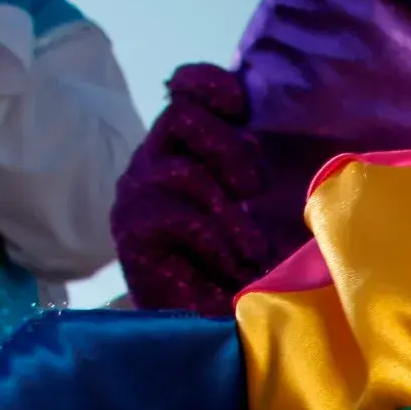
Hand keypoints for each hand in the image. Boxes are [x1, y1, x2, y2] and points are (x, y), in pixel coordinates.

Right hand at [110, 64, 269, 314]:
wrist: (210, 325)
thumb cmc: (242, 264)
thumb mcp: (260, 206)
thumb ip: (256, 167)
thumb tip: (280, 129)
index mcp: (183, 146)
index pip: (184, 89)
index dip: (210, 85)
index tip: (241, 107)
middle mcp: (153, 161)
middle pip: (182, 116)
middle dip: (229, 149)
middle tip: (254, 190)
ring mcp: (136, 193)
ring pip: (184, 171)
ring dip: (229, 213)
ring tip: (249, 250)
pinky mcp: (131, 229)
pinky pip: (178, 215)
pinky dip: (214, 241)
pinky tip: (231, 265)